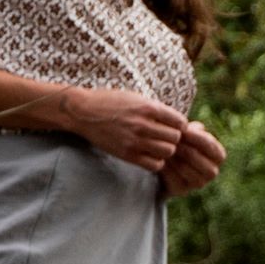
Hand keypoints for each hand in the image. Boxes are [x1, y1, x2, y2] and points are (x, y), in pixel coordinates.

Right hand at [67, 87, 190, 172]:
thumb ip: (156, 109)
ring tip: (158, 146)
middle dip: (174, 138)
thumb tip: (178, 122)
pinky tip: (150, 155)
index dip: (180, 125)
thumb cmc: (111, 103)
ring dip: (166, 150)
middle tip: (166, 137)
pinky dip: (156, 161)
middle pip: (175, 138)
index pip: (180, 121)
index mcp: (148, 107)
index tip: (174, 127)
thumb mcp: (136, 98)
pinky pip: (154, 164)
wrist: (84, 112)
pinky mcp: (127, 154)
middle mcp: (143, 124)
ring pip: (167, 152)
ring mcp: (135, 141)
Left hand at [159, 120, 226, 198]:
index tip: (182, 129)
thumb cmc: (183, 143)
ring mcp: (198, 184)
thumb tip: (192, 128)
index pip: (210, 145)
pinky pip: (171, 176)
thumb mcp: (190, 134)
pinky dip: (163, 166)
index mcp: (219, 156)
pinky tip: (157, 158)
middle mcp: (212, 172)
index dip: (195, 136)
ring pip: (182, 166)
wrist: (170, 165)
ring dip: (170, 155)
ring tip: (161, 145)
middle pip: (194, 155)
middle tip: (167, 137)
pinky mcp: (182, 190)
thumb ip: (193, 130)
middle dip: (179, 145)